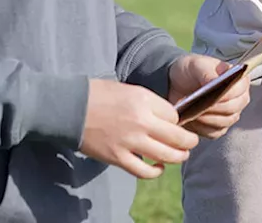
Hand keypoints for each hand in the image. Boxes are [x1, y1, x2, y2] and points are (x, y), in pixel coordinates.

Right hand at [79, 79, 198, 178]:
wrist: (70, 108)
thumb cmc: (98, 94)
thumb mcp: (129, 90)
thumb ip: (149, 104)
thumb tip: (167, 118)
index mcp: (144, 100)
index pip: (175, 115)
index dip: (177, 120)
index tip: (175, 123)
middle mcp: (141, 121)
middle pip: (177, 137)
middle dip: (188, 141)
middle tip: (191, 142)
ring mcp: (130, 142)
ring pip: (166, 156)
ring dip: (178, 157)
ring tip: (181, 156)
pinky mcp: (118, 157)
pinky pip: (144, 171)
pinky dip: (155, 172)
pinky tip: (159, 167)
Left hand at [168, 54, 250, 138]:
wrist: (176, 84)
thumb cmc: (190, 71)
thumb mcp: (196, 65)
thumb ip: (207, 72)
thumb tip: (216, 81)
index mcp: (238, 80)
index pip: (240, 89)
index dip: (227, 94)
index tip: (212, 94)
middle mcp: (238, 99)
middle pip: (233, 108)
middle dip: (214, 107)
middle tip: (198, 103)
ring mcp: (229, 115)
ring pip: (224, 122)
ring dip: (207, 118)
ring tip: (192, 110)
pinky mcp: (218, 127)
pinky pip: (214, 133)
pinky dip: (202, 128)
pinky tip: (192, 119)